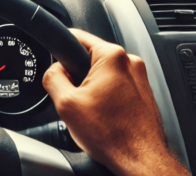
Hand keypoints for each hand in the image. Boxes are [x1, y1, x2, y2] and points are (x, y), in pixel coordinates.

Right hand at [42, 29, 187, 175]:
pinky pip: (117, 87)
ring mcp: (140, 78)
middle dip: (78, 77)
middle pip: (90, 58)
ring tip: (93, 113)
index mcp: (112, 56)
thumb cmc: (113, 135)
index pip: (76, 36)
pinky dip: (108, 99)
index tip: (56, 64)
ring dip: (94, 90)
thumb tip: (53, 71)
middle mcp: (130, 62)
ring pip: (104, 75)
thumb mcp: (66, 104)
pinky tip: (105, 118)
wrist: (140, 159)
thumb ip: (52, 78)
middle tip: (75, 99)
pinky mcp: (143, 93)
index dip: (60, 51)